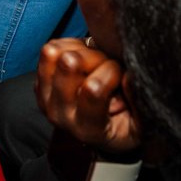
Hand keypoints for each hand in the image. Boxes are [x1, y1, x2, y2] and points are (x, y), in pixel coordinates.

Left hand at [35, 38, 141, 154]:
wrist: (98, 134)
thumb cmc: (123, 125)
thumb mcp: (141, 125)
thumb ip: (140, 102)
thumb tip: (129, 76)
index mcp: (88, 128)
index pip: (92, 89)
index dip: (111, 72)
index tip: (122, 74)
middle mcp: (60, 113)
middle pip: (69, 63)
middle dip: (96, 56)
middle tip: (108, 65)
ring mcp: (45, 97)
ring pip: (54, 53)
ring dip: (79, 50)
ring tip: (95, 61)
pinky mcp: (39, 82)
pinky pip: (49, 49)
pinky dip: (69, 46)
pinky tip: (83, 57)